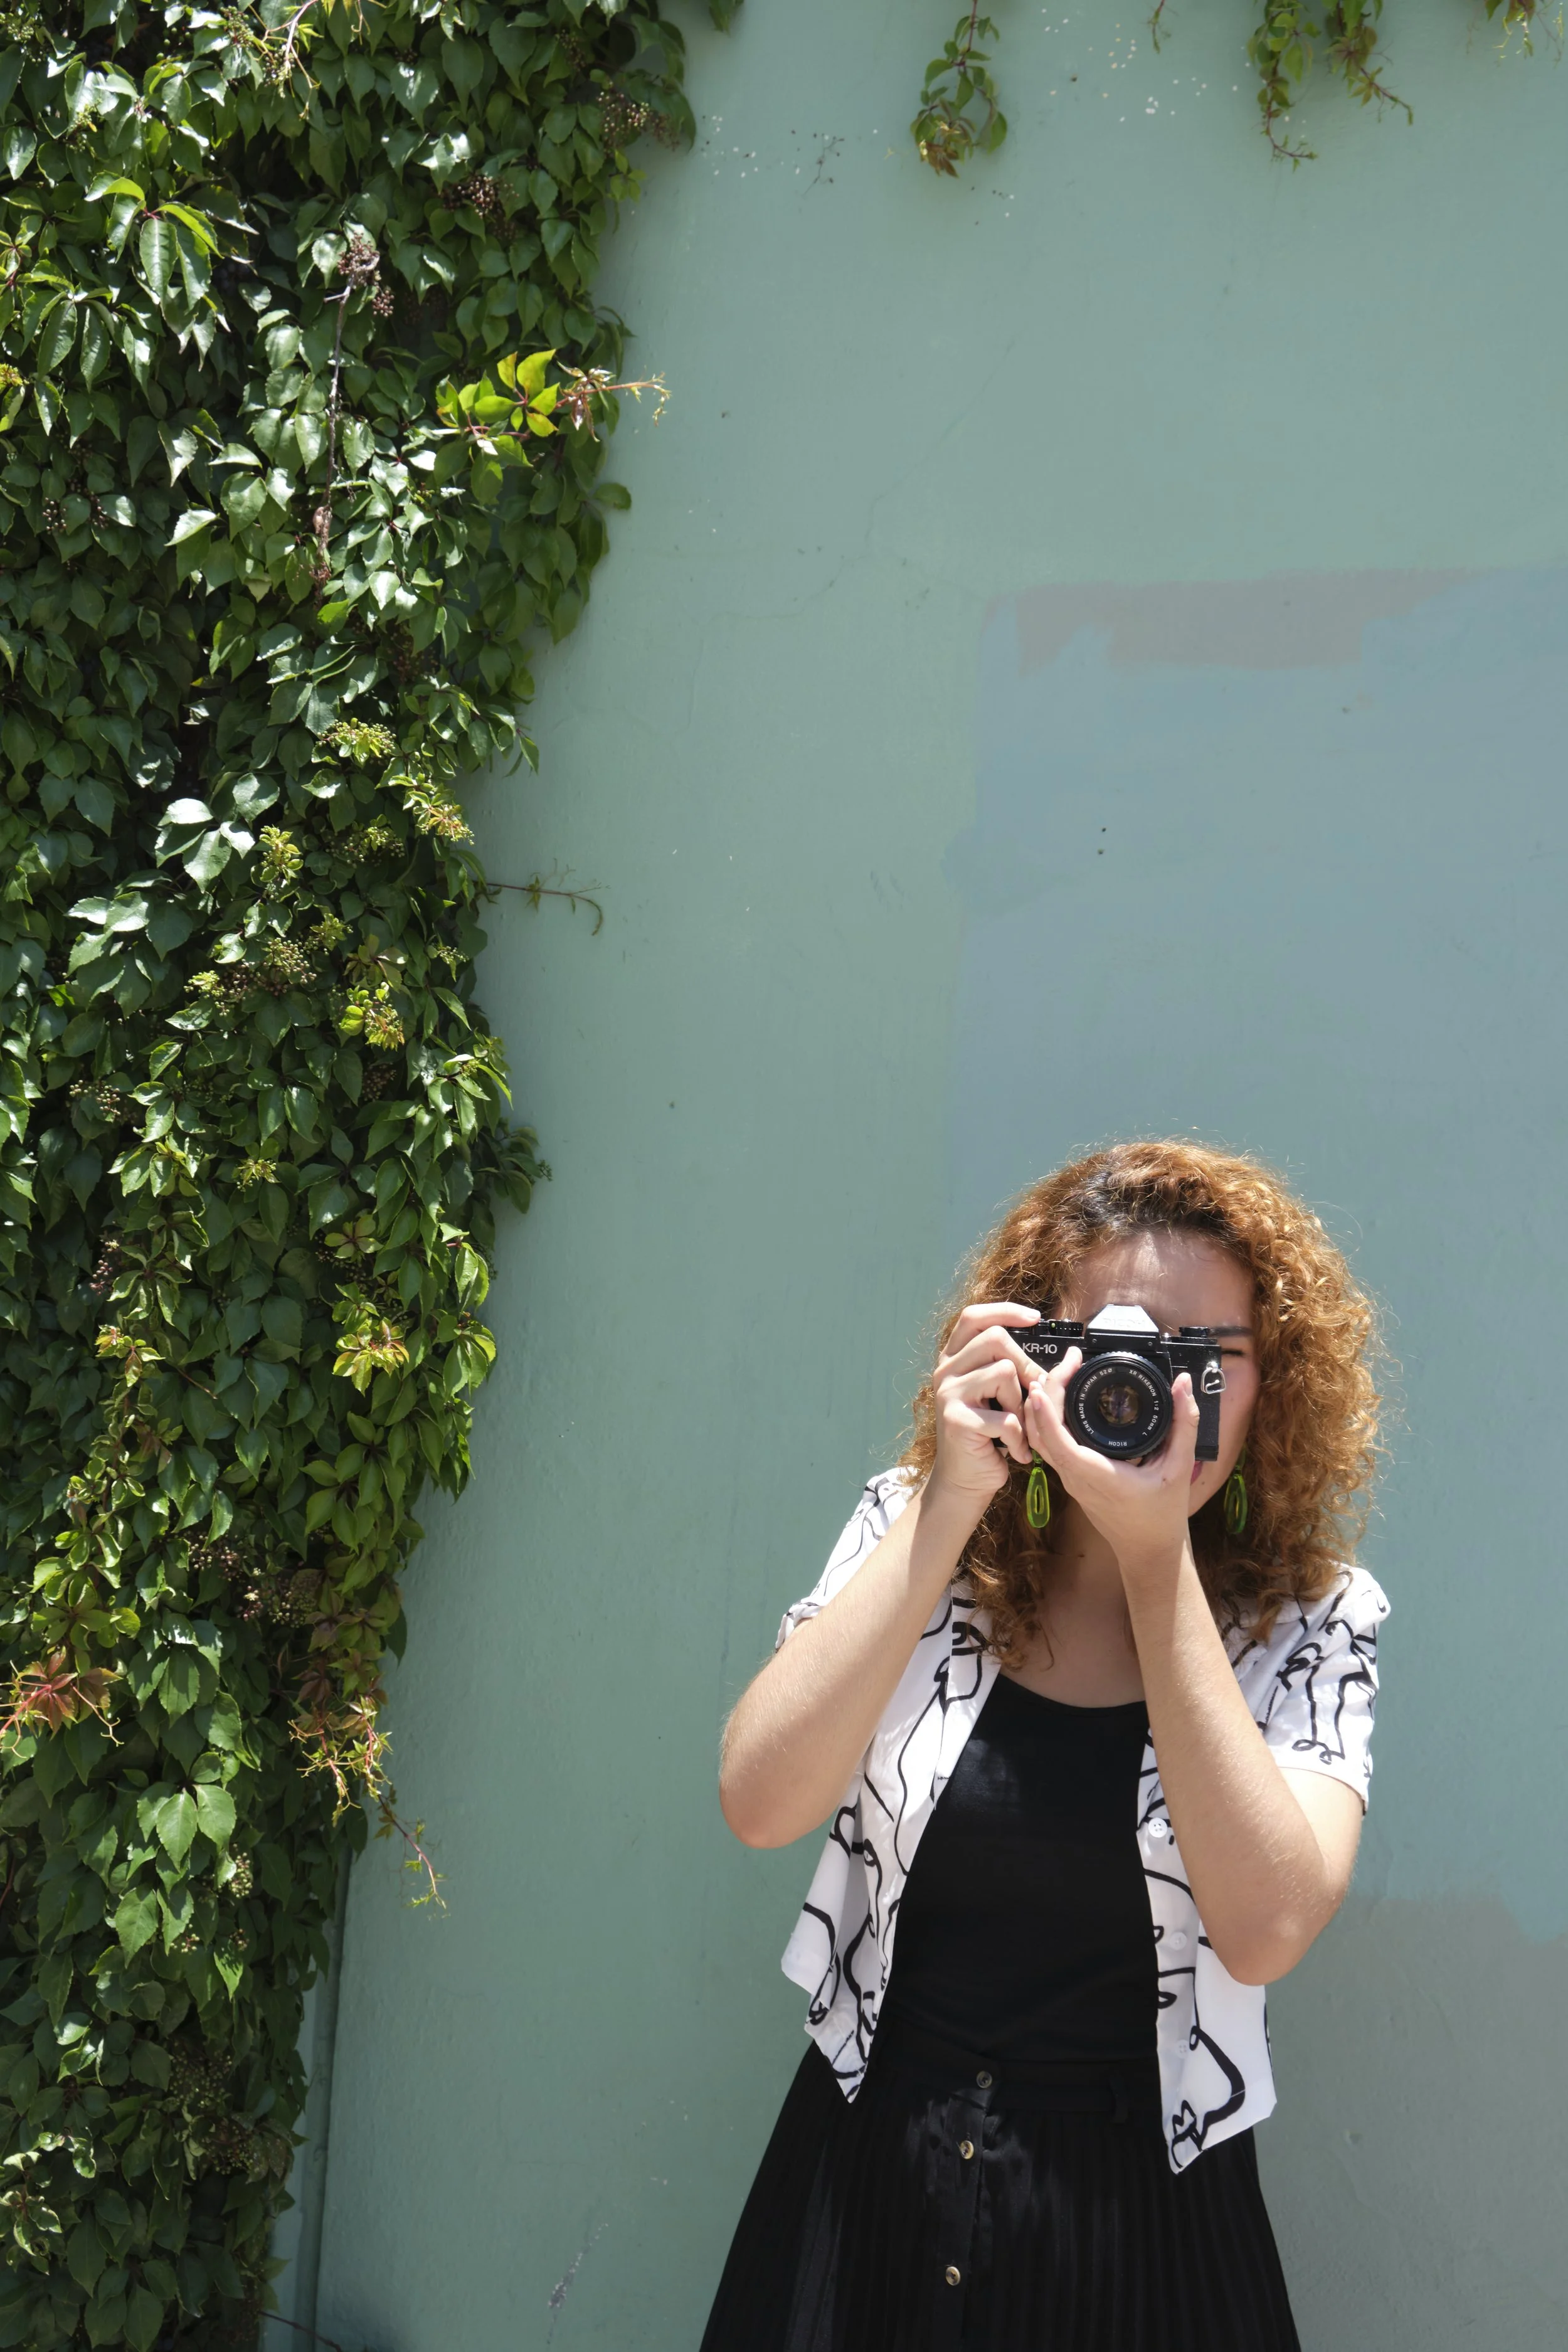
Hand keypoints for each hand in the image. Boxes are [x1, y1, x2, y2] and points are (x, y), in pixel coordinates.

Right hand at [928, 1302, 1042, 1509]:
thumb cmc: (987, 1437)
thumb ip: (1014, 1370)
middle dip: (1023, 1365)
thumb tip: (1065, 1357)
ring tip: (1016, 1428)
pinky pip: (1006, 1416)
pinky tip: (1015, 1451)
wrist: (964, 1480)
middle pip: (995, 1339)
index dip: (1005, 1310)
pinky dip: (1019, 1438)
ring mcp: (948, 1394)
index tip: (1035, 1318)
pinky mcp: (956, 1420)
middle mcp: (945, 1371)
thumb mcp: (999, 1397)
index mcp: (953, 1360)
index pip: (974, 1317)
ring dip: (1021, 1404)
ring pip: (1003, 1373)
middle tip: (1030, 1395)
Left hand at [1024, 1349, 1198, 1576]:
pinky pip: (1048, 1445)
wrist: (1148, 1549)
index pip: (1059, 1443)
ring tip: (1063, 1372)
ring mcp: (1069, 1478)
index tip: (1047, 1383)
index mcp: (1098, 1475)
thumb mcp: (1179, 1468)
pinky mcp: (1070, 1476)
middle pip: (1042, 1433)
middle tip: (1070, 1360)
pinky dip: (1047, 1419)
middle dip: (1047, 1392)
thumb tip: (1184, 1385)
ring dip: (1043, 1404)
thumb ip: (1184, 1424)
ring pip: (1039, 1439)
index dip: (1046, 1413)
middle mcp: (1075, 1477)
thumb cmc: (1162, 1515)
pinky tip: (1060, 1397)